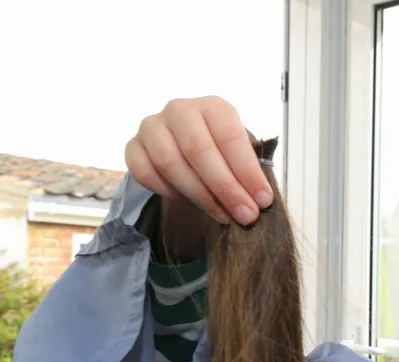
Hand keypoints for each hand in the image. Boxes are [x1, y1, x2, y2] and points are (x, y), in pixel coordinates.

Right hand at [124, 96, 271, 224]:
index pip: (230, 136)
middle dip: (225, 188)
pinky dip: (167, 191)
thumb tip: (260, 199)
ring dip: (199, 195)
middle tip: (245, 215)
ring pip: (170, 162)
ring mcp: (152, 126)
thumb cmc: (222, 150)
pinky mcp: (133, 146)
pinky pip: (145, 172)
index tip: (263, 200)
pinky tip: (189, 201)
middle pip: (198, 150)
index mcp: (213, 106)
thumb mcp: (241, 152)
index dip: (247, 171)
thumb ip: (250, 170)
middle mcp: (180, 110)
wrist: (188, 146)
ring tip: (223, 214)